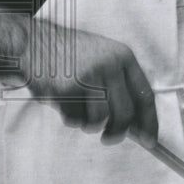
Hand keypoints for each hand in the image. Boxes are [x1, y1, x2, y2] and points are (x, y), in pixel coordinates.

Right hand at [22, 20, 157, 146]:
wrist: (34, 42)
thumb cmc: (70, 55)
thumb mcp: (102, 58)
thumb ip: (119, 85)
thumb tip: (136, 124)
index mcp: (123, 56)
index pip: (145, 95)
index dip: (149, 122)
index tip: (150, 141)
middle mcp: (109, 65)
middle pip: (125, 113)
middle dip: (118, 132)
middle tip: (109, 138)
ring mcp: (89, 76)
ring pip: (99, 119)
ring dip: (88, 124)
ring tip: (77, 110)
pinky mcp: (68, 88)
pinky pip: (75, 118)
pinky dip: (69, 117)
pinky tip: (62, 100)